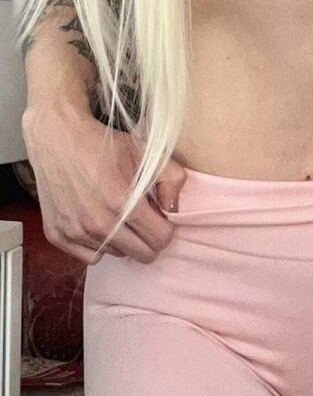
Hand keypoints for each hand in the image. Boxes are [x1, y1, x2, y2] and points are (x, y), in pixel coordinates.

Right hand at [21, 102, 186, 265]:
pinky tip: (98, 223)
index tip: (160, 218)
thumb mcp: (147, 152)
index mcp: (123, 203)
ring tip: (117, 214)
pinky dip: (98, 245)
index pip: (160, 239)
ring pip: (117, 254)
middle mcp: (98, 223)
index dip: (166, 228)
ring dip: (123, 240)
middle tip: (144, 221)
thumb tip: (173, 208)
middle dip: (150, 239)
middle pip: (142, 254)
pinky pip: (90, 257)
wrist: (57, 138)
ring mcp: (75, 232)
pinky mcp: (57, 235)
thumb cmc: (103, 144)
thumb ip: (172, 179)